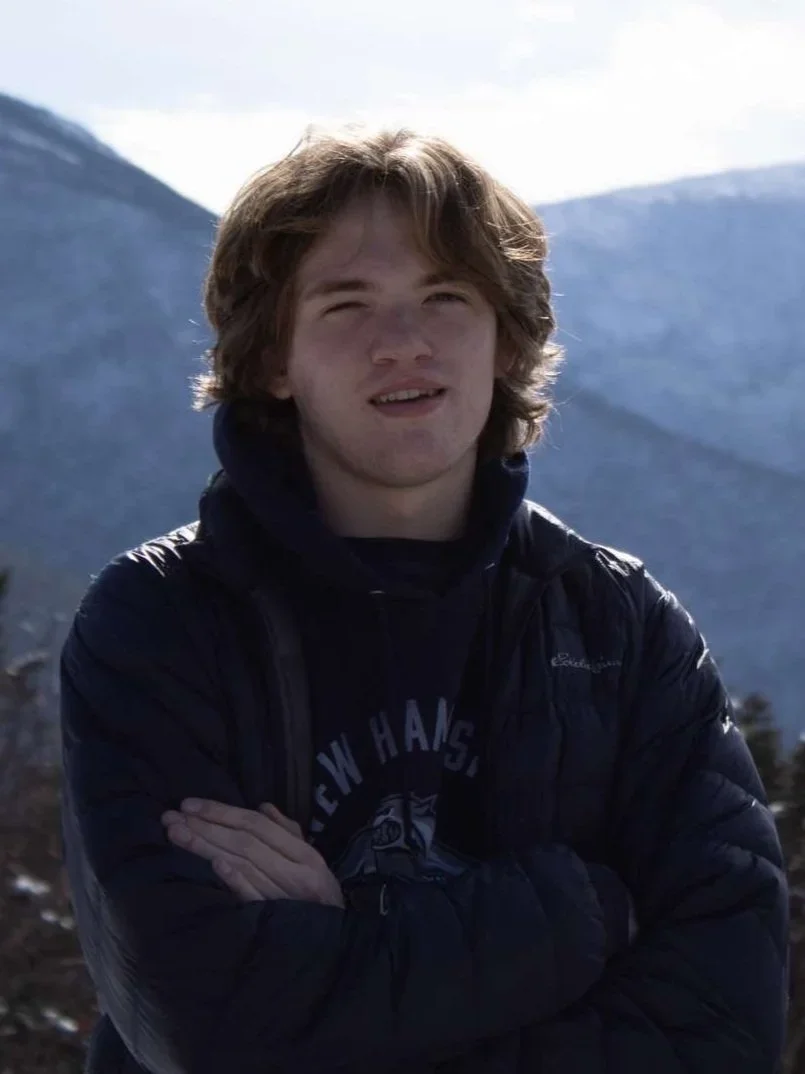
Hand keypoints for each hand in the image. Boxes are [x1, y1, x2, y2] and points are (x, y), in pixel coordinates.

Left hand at [161, 798, 343, 907]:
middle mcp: (296, 872)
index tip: (189, 805)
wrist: (334, 948)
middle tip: (170, 818)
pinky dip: (236, 881)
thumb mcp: (311, 864)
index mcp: (305, 854)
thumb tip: (263, 806)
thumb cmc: (319, 901)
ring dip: (208, 848)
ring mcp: (286, 898)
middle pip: (245, 842)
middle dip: (205, 827)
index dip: (221, 811)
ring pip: (243, 865)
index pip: (257, 825)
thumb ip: (288, 833)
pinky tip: (216, 866)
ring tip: (177, 835)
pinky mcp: (276, 922)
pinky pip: (254, 898)